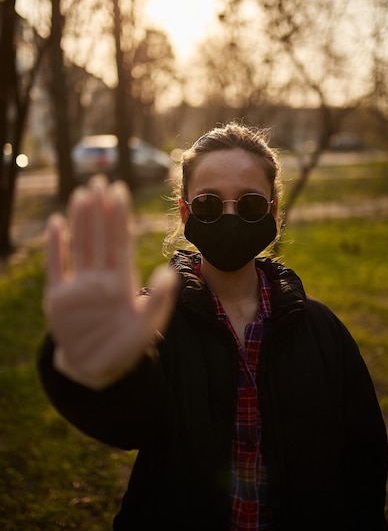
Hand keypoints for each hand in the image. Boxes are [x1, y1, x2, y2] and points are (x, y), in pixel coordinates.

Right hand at [44, 176, 177, 389]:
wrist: (96, 370)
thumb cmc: (125, 347)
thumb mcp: (147, 328)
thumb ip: (159, 301)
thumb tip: (168, 272)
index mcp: (122, 282)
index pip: (120, 242)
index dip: (119, 217)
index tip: (120, 191)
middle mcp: (100, 278)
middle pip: (100, 237)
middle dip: (100, 210)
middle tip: (100, 180)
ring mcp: (79, 286)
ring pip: (80, 245)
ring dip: (80, 220)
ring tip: (82, 194)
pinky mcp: (59, 298)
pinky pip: (57, 267)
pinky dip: (56, 246)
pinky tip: (57, 223)